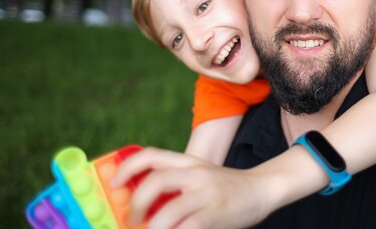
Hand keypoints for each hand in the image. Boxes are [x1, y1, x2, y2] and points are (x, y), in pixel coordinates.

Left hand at [111, 147, 272, 228]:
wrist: (262, 189)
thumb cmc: (225, 188)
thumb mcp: (200, 176)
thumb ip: (175, 183)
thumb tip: (138, 202)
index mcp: (188, 162)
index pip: (151, 155)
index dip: (127, 167)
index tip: (114, 183)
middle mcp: (196, 174)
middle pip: (156, 180)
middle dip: (136, 203)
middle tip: (131, 219)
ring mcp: (207, 194)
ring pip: (169, 211)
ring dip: (152, 227)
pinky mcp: (215, 215)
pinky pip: (187, 228)